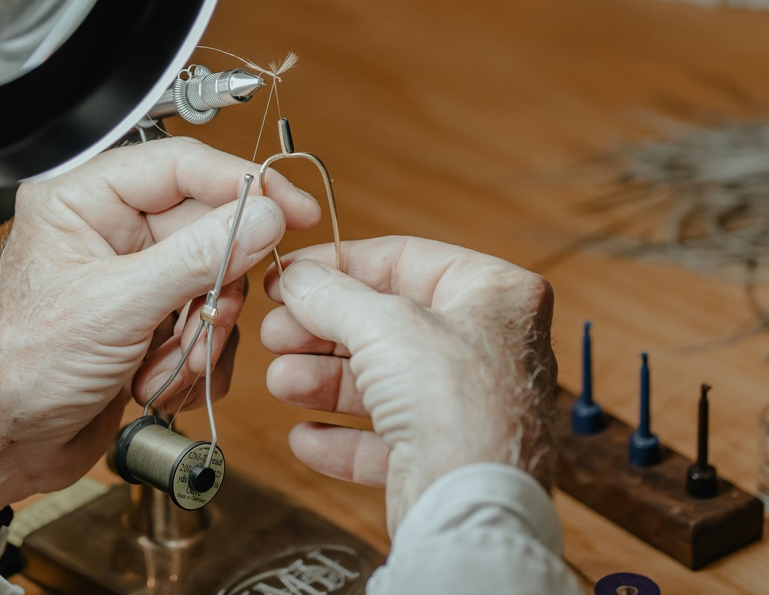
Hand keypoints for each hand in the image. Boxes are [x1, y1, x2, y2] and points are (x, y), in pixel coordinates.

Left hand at [0, 137, 319, 512]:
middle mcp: (110, 227)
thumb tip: (262, 216)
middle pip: (210, 230)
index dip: (243, 185)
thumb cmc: (22, 368)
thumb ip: (196, 256)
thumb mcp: (117, 307)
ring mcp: (133, 275)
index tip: (293, 210)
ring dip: (200, 336)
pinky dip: (193, 362)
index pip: (182, 164)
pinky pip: (208, 325)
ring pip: (215, 284)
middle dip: (212, 291)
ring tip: (161, 365)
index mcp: (83, 197)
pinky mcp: (150, 318)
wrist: (3, 443)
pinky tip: (153, 382)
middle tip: (202, 320)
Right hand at [261, 237, 556, 532]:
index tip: (289, 273)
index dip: (338, 264)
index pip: (404, 260)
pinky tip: (306, 436)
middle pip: (386, 323)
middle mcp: (488, 346)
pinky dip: (342, 436)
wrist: (473, 508)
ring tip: (280, 382)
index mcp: (494, 294)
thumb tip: (296, 278)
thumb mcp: (382, 325)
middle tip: (274, 332)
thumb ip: (331, 296)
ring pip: (381, 381)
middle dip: (322, 331)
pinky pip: (385, 438)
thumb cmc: (455, 402)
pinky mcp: (446, 457)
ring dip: (322, 381)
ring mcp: (468, 404)